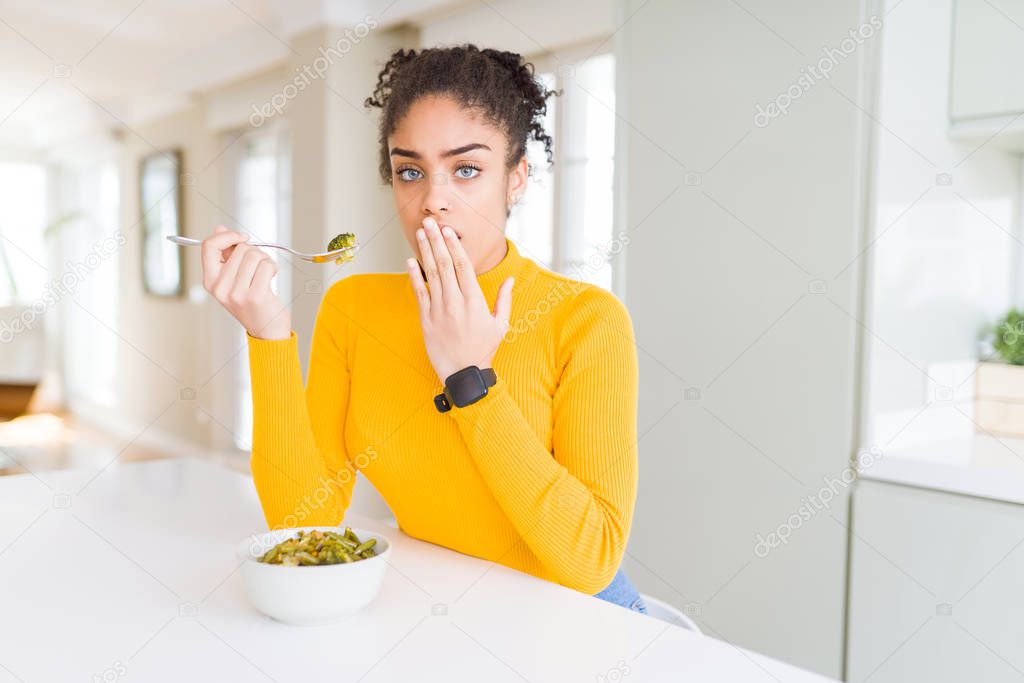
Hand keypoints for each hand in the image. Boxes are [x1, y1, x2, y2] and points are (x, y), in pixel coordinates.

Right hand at [201, 226, 290, 339]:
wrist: (266, 330)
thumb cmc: (251, 302)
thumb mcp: (232, 278)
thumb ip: (225, 254)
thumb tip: (219, 228)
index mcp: (210, 281)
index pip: (209, 246)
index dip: (228, 236)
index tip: (242, 238)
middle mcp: (220, 288)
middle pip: (239, 248)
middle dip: (254, 252)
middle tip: (258, 266)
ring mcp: (237, 293)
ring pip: (254, 255)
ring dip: (265, 260)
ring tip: (264, 274)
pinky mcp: (256, 296)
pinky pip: (267, 265)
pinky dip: (273, 268)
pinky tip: (271, 278)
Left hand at [407, 216, 513, 383]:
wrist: (464, 373)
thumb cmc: (484, 349)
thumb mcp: (501, 324)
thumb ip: (504, 299)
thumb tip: (512, 279)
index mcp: (474, 300)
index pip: (462, 266)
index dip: (454, 245)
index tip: (448, 230)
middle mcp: (455, 302)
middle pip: (444, 264)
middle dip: (436, 241)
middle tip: (430, 222)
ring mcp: (439, 310)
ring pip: (430, 274)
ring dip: (424, 251)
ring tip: (421, 233)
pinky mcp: (426, 320)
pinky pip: (419, 293)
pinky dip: (414, 276)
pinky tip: (410, 261)